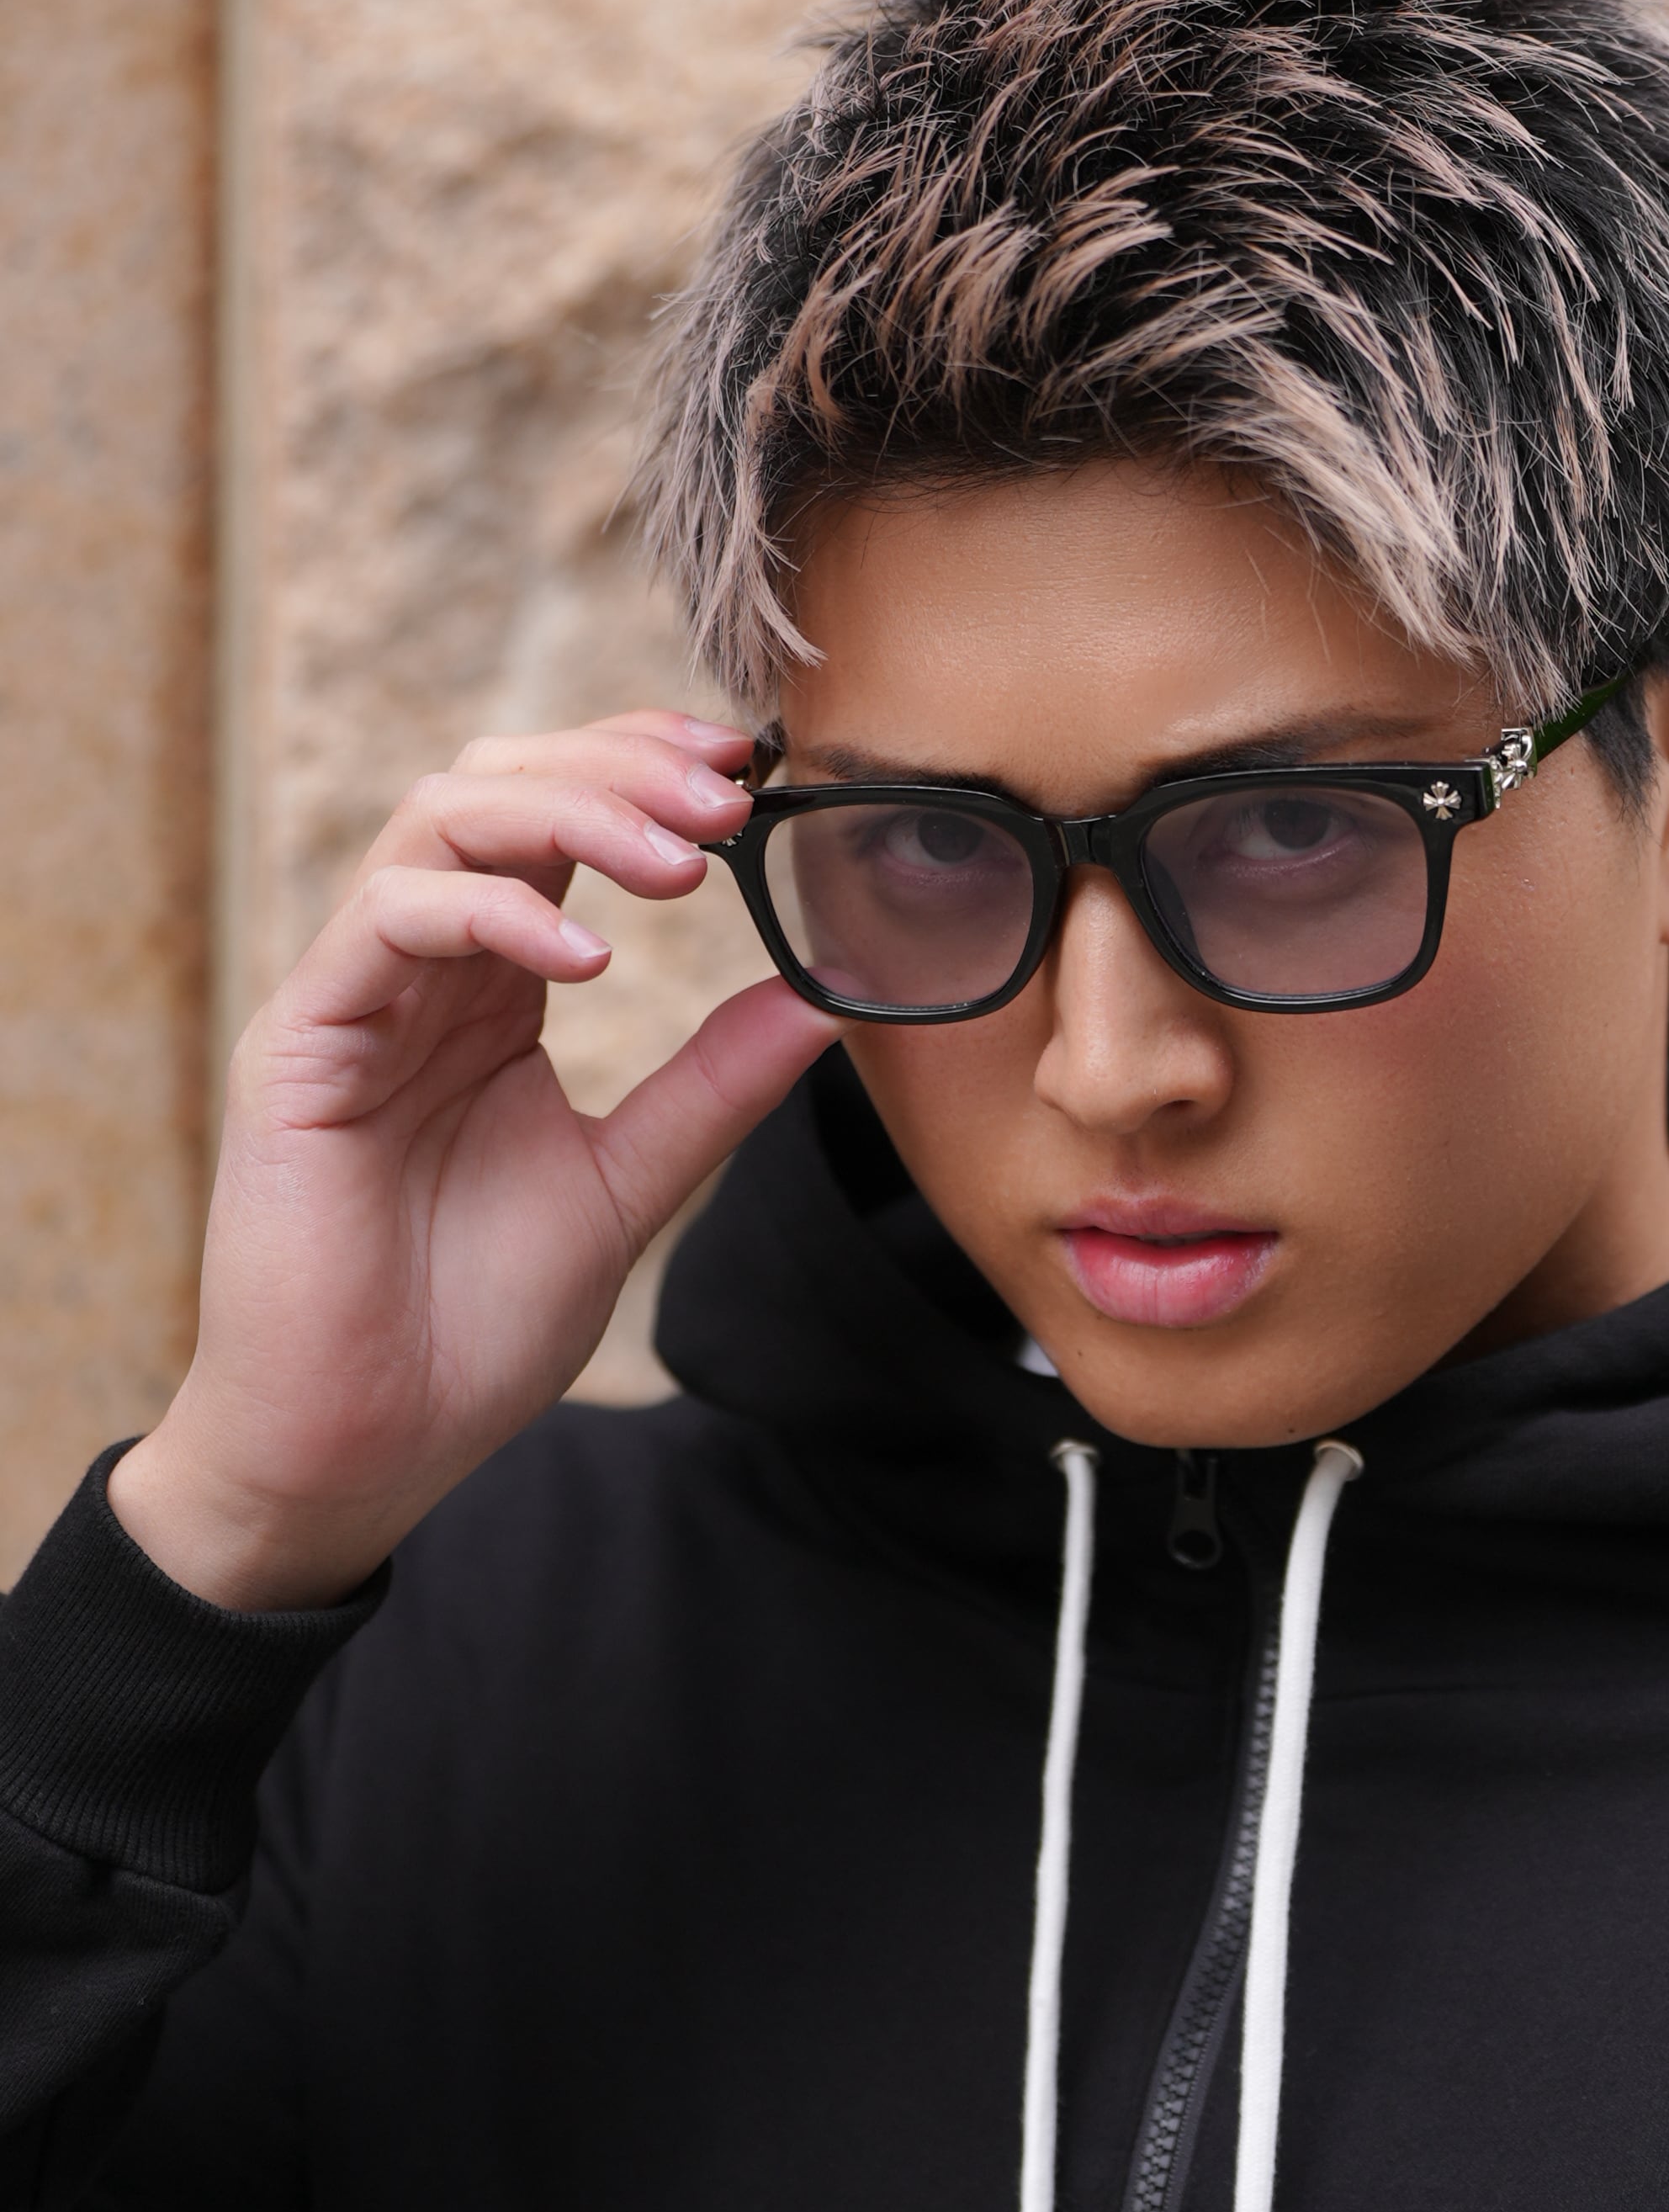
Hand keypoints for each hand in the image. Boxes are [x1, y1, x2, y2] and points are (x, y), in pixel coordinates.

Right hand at [109, 714, 834, 1607]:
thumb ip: (713, 1086)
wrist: (364, 1446)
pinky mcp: (299, 1043)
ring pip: (439, 821)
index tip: (751, 772)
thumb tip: (827, 995)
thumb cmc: (471, 1324)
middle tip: (729, 793)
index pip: (557, 822)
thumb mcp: (625, 1184)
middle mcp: (419, 971)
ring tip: (681, 861)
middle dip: (618, 765)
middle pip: (498, 785)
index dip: (644, 772)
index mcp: (493, 988)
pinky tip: (588, 958)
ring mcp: (353, 997)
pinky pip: (389, 922)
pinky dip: (495, 914)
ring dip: (570, 812)